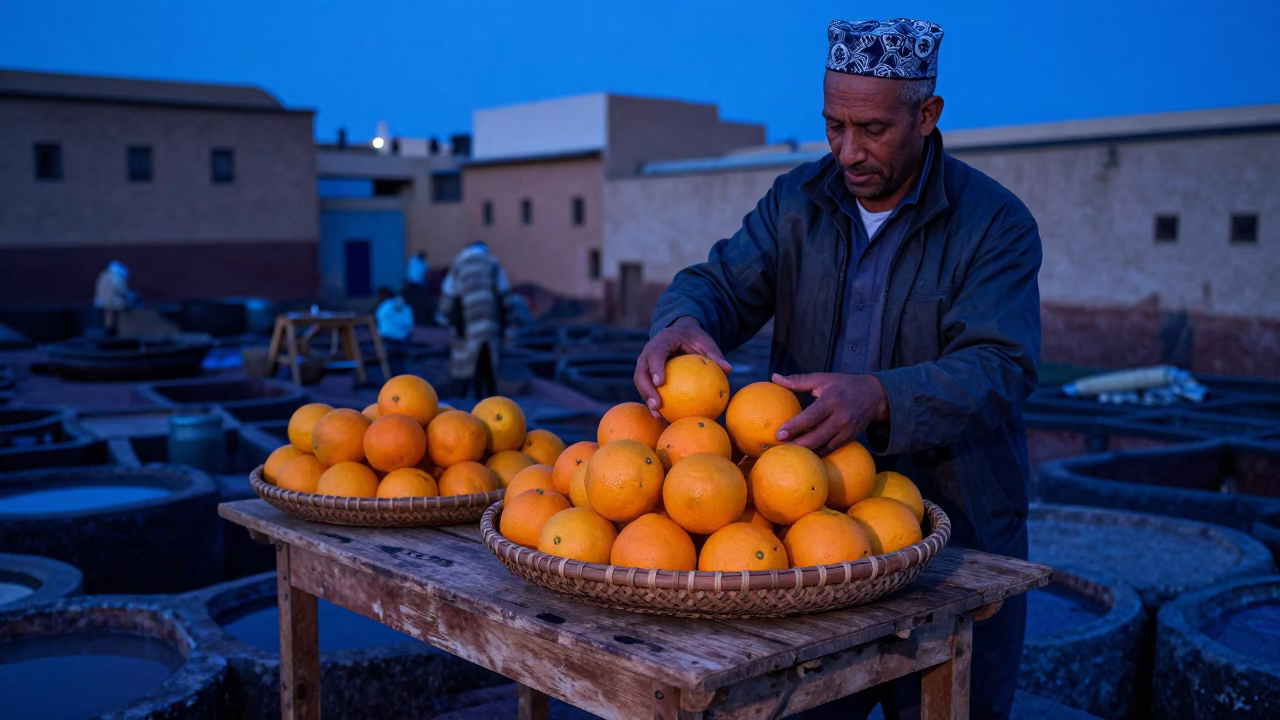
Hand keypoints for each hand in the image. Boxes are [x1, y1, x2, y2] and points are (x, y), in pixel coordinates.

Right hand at [635, 317, 731, 416]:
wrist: (679, 333)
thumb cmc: (693, 338)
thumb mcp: (704, 341)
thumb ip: (714, 354)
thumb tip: (728, 369)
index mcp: (662, 341)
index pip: (655, 354)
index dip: (655, 368)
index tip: (661, 383)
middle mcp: (648, 353)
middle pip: (641, 372)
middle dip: (646, 389)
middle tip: (657, 405)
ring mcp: (646, 365)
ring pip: (641, 383)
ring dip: (647, 400)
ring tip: (658, 417)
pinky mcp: (648, 376)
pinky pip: (648, 390)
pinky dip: (654, 404)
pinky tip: (665, 419)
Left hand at [772, 372, 888, 453]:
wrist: (874, 396)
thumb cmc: (843, 385)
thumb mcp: (823, 379)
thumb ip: (798, 381)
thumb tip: (774, 377)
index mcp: (832, 401)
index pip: (811, 416)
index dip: (794, 426)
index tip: (778, 434)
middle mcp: (840, 418)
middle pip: (816, 437)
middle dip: (797, 445)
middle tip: (778, 448)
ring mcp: (846, 431)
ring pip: (823, 447)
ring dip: (805, 452)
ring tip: (787, 454)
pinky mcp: (848, 440)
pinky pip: (829, 450)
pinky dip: (815, 454)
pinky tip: (802, 455)